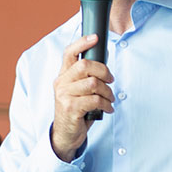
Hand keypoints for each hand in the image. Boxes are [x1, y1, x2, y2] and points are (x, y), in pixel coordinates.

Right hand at [50, 35, 114, 160]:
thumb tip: (104, 58)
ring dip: (107, 92)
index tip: (95, 37)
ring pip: (93, 84)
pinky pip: (95, 100)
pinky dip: (106, 104)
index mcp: (63, 76)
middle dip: (103, 71)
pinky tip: (107, 108)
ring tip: (109, 99)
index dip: (82, 42)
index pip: (69, 53)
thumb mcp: (78, 90)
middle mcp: (61, 83)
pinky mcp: (71, 108)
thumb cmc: (76, 110)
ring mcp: (64, 96)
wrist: (66, 134)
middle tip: (110, 80)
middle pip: (85, 65)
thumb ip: (87, 76)